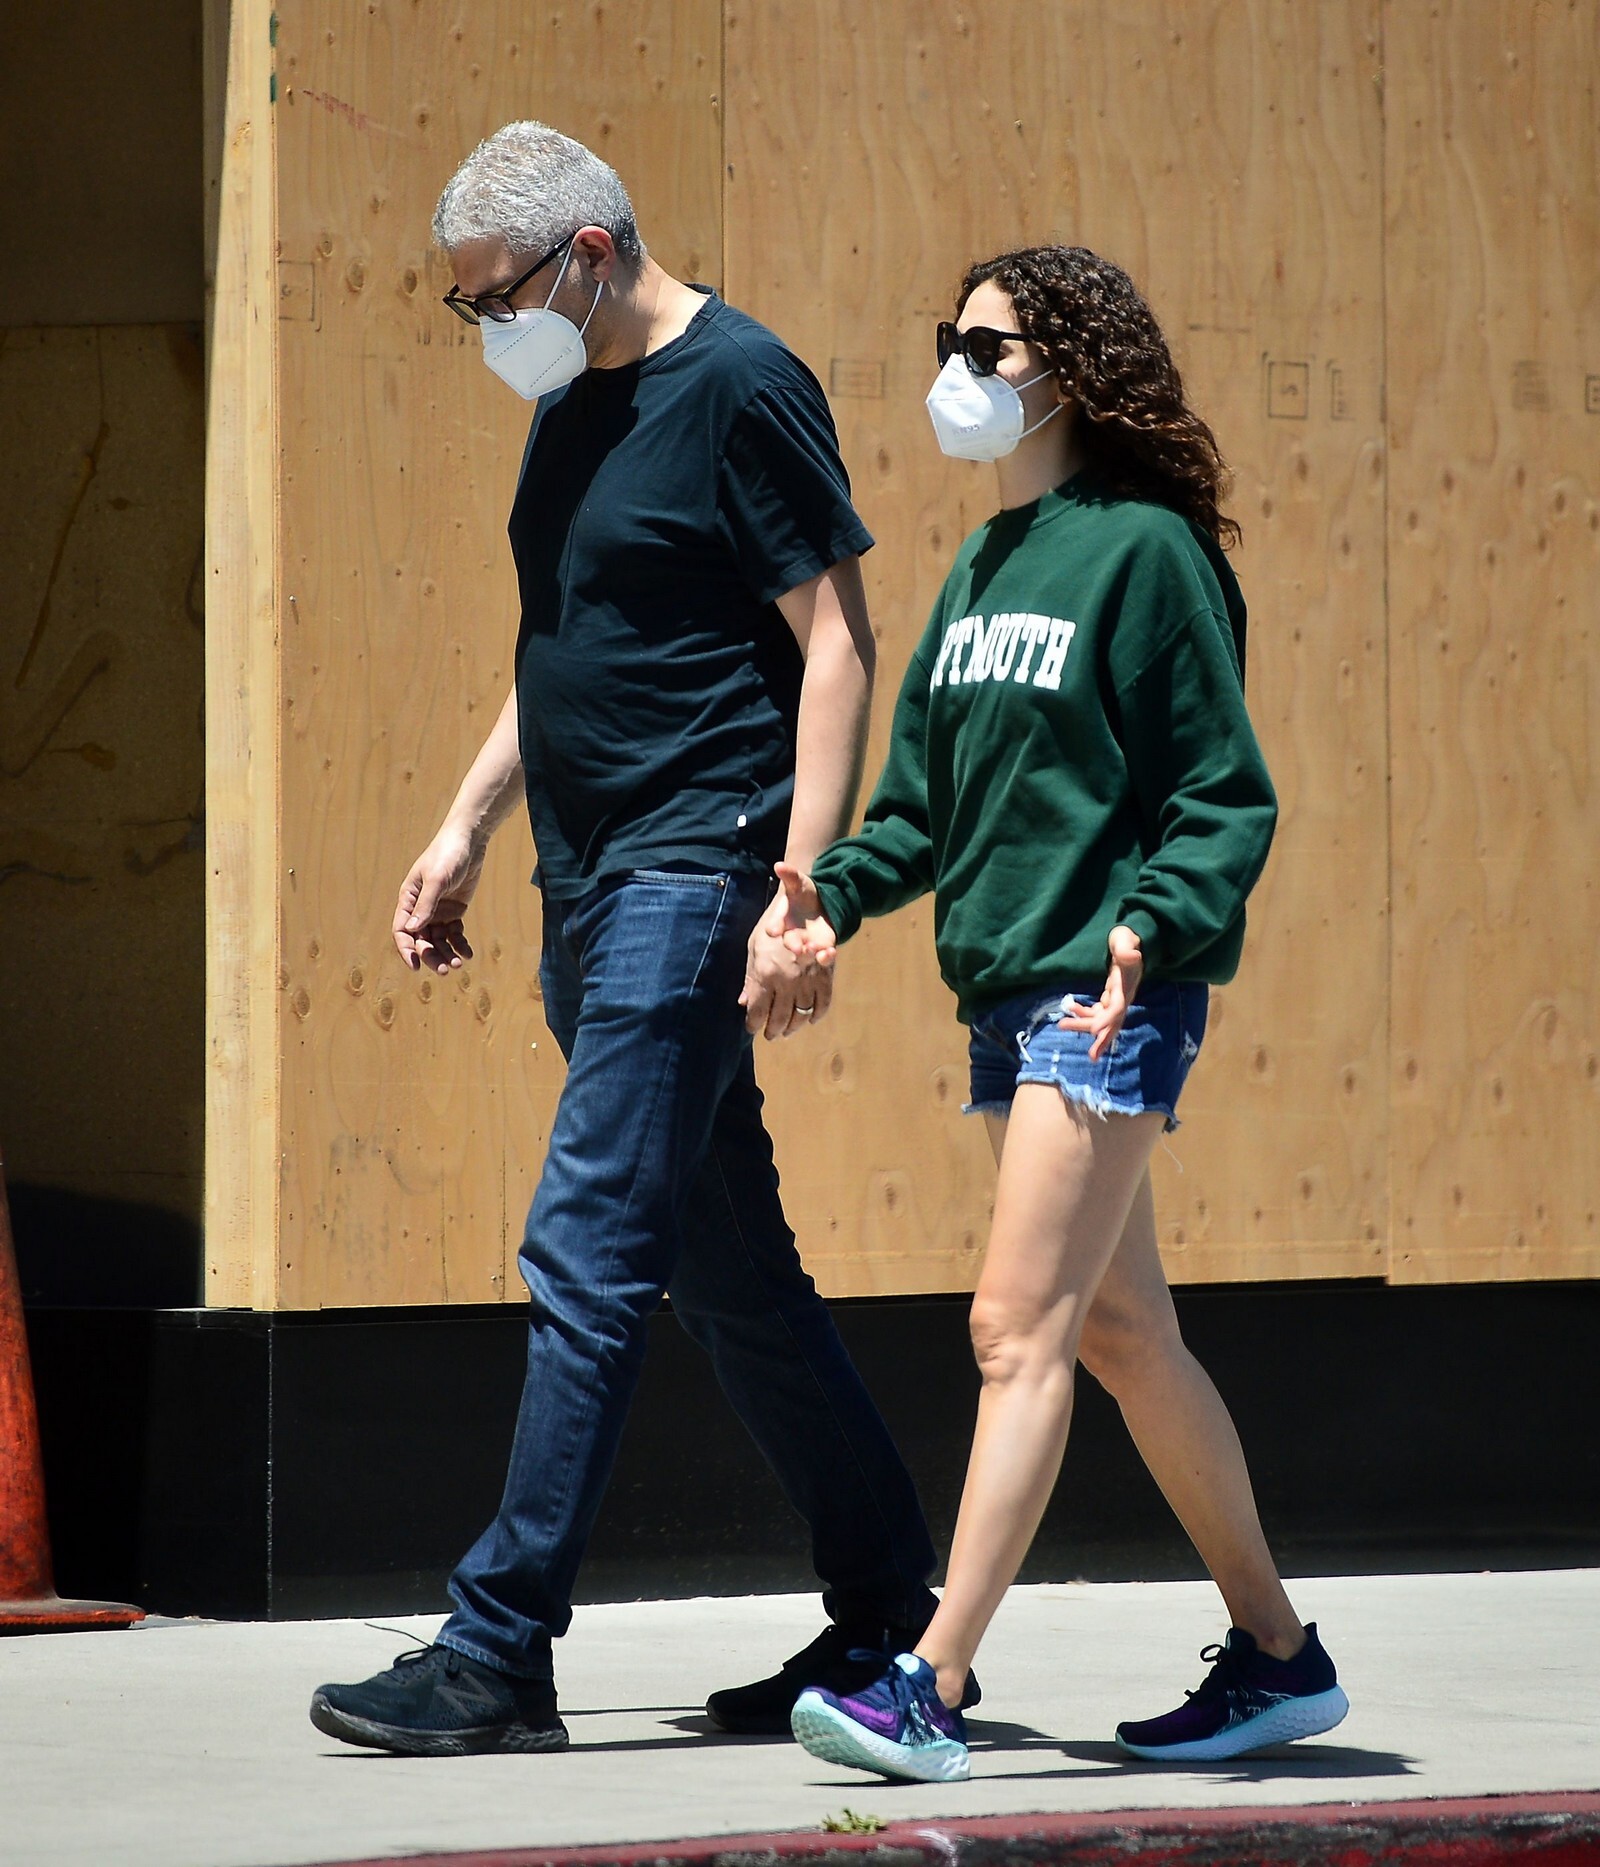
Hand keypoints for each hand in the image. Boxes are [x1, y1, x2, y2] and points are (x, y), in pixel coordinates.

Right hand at [392, 824, 484, 973]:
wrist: (469, 842)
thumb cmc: (447, 855)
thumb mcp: (437, 879)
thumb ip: (426, 904)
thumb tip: (412, 930)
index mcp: (408, 900)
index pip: (402, 931)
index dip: (406, 950)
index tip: (416, 967)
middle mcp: (420, 908)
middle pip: (421, 940)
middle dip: (431, 956)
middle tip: (444, 970)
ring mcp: (438, 911)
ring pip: (438, 940)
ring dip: (446, 953)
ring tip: (458, 964)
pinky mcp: (454, 911)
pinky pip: (454, 934)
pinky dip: (459, 945)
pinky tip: (467, 954)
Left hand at [738, 863, 836, 1039]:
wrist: (805, 904)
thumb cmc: (772, 925)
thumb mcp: (753, 947)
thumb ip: (750, 978)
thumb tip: (743, 1002)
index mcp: (765, 974)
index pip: (758, 1011)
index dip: (754, 1024)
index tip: (752, 1028)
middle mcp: (786, 981)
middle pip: (779, 1018)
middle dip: (773, 1030)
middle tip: (769, 1035)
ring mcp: (807, 979)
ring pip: (800, 1014)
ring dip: (793, 1027)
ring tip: (786, 1031)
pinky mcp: (825, 976)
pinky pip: (822, 1003)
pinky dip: (816, 1015)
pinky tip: (810, 1020)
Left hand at [1058, 924, 1143, 1061]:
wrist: (1133, 939)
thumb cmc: (1126, 938)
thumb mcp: (1125, 939)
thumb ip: (1126, 947)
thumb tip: (1133, 955)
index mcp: (1126, 986)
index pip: (1118, 1008)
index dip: (1107, 1020)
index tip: (1095, 1030)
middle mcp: (1123, 996)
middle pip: (1111, 1021)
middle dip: (1101, 1037)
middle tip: (1090, 1054)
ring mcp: (1116, 997)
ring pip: (1103, 1019)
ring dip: (1085, 1025)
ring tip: (1063, 1025)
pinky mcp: (1110, 996)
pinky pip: (1098, 1011)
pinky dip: (1084, 1013)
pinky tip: (1072, 1010)